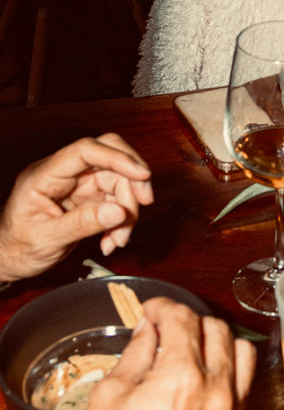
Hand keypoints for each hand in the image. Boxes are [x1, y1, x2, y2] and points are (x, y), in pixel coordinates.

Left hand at [0, 135, 152, 281]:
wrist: (8, 258)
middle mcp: (64, 174)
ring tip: (118, 240)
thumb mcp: (46, 240)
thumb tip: (117, 211)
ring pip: (118, 182)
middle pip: (109, 159)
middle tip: (143, 205)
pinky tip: (112, 240)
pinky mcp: (87, 199)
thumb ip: (82, 224)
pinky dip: (121, 221)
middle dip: (132, 181)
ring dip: (127, 211)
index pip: (85, 151)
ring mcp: (77, 185)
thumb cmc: (16, 247)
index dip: (117, 157)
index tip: (142, 175)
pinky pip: (115, 201)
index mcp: (45, 175)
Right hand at [78, 297, 255, 409]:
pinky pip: (244, 389)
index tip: (152, 310)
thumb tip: (149, 329)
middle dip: (189, 321)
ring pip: (243, 354)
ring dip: (218, 342)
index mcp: (181, 378)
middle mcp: (216, 392)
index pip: (183, 319)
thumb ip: (136, 354)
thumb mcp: (109, 397)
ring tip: (192, 349)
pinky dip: (228, 373)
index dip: (164, 307)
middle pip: (217, 330)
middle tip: (167, 328)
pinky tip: (204, 379)